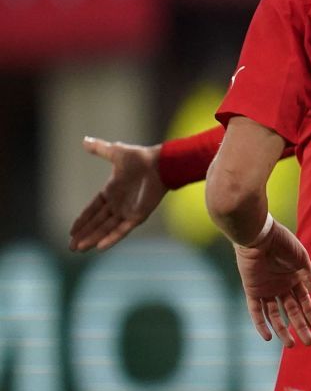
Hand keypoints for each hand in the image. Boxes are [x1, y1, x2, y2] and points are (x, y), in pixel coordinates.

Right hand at [68, 137, 164, 251]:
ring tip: (79, 249)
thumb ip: (99, 149)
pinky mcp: (138, 216)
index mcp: (111, 191)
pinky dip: (111, 238)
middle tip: (71, 247)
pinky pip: (122, 230)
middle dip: (84, 234)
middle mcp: (118, 204)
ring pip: (106, 229)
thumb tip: (84, 140)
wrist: (160, 163)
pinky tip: (99, 247)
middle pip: (97, 223)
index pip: (93, 209)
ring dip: (93, 238)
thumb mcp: (115, 152)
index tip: (71, 230)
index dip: (82, 220)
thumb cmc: (140, 157)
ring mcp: (128, 211)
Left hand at [235, 219, 310, 345]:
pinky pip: (255, 310)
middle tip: (308, 342)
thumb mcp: (302, 259)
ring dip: (282, 329)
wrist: (260, 235)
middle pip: (291, 311)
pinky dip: (260, 324)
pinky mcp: (252, 290)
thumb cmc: (283, 243)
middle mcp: (280, 286)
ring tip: (290, 344)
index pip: (303, 301)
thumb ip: (309, 278)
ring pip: (275, 315)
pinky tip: (267, 337)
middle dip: (300, 326)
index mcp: (293, 279)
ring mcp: (266, 289)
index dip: (309, 314)